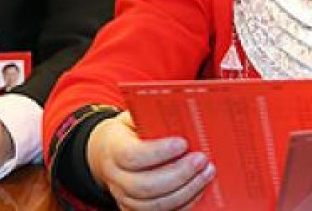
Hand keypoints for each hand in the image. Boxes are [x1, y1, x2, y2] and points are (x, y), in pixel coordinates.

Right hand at [87, 112, 214, 210]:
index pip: (132, 156)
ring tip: (206, 173)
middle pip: (145, 186)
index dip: (159, 152)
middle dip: (179, 174)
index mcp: (113, 149)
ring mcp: (124, 197)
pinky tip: (197, 189)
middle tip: (201, 160)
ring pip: (156, 205)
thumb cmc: (127, 133)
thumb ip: (151, 117)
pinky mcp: (134, 209)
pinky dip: (184, 204)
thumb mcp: (133, 118)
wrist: (106, 153)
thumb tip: (179, 110)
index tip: (183, 143)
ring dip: (186, 191)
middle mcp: (115, 177)